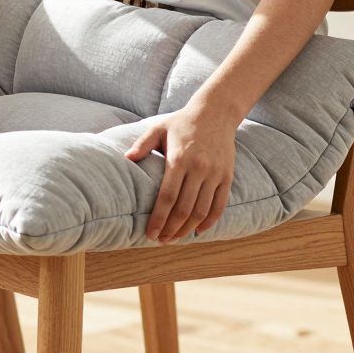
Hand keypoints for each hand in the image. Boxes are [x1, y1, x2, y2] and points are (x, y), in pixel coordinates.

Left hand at [125, 100, 239, 243]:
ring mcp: (215, 173)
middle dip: (171, 229)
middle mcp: (199, 168)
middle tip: (160, 240)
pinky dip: (210, 221)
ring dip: (188, 229)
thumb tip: (126, 159)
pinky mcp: (227, 176)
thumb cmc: (181, 122)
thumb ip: (142, 144)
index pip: (168, 197)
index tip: (150, 233)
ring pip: (202, 210)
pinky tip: (198, 230)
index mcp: (179, 159)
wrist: (215, 113)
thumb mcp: (158, 128)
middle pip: (184, 209)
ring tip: (175, 238)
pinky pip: (220, 204)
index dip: (158, 219)